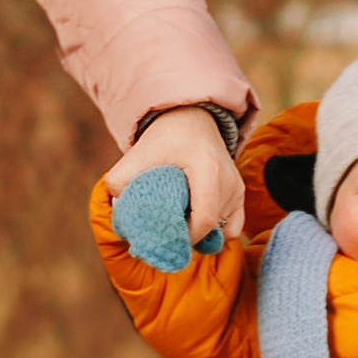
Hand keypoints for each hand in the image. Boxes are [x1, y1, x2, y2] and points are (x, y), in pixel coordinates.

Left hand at [113, 106, 245, 248]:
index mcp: (207, 169)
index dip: (185, 237)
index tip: (164, 239)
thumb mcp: (138, 154)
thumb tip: (118, 215)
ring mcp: (236, 188)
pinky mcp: (240, 193)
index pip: (204, 219)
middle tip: (165, 234)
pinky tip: (196, 223)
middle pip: (212, 228)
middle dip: (188, 238)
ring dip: (201, 234)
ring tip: (178, 222)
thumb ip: (119, 181)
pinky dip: (216, 231)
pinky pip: (233, 227)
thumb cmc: (166, 138)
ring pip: (222, 230)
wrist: (192, 119)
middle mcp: (228, 180)